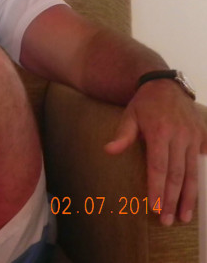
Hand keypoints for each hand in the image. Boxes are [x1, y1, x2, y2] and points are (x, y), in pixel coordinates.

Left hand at [105, 79, 206, 225]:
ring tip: (185, 216)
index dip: (158, 189)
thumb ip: (122, 134)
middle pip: (177, 175)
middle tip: (169, 221)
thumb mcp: (129, 114)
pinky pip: (201, 162)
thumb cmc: (144, 103)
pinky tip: (197, 197)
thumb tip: (108, 150)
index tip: (156, 208)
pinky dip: (200, 180)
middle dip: (173, 200)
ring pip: (192, 173)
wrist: (165, 84)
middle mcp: (180, 137)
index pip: (159, 167)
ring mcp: (194, 137)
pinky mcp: (202, 137)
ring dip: (190, 197)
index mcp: (160, 133)